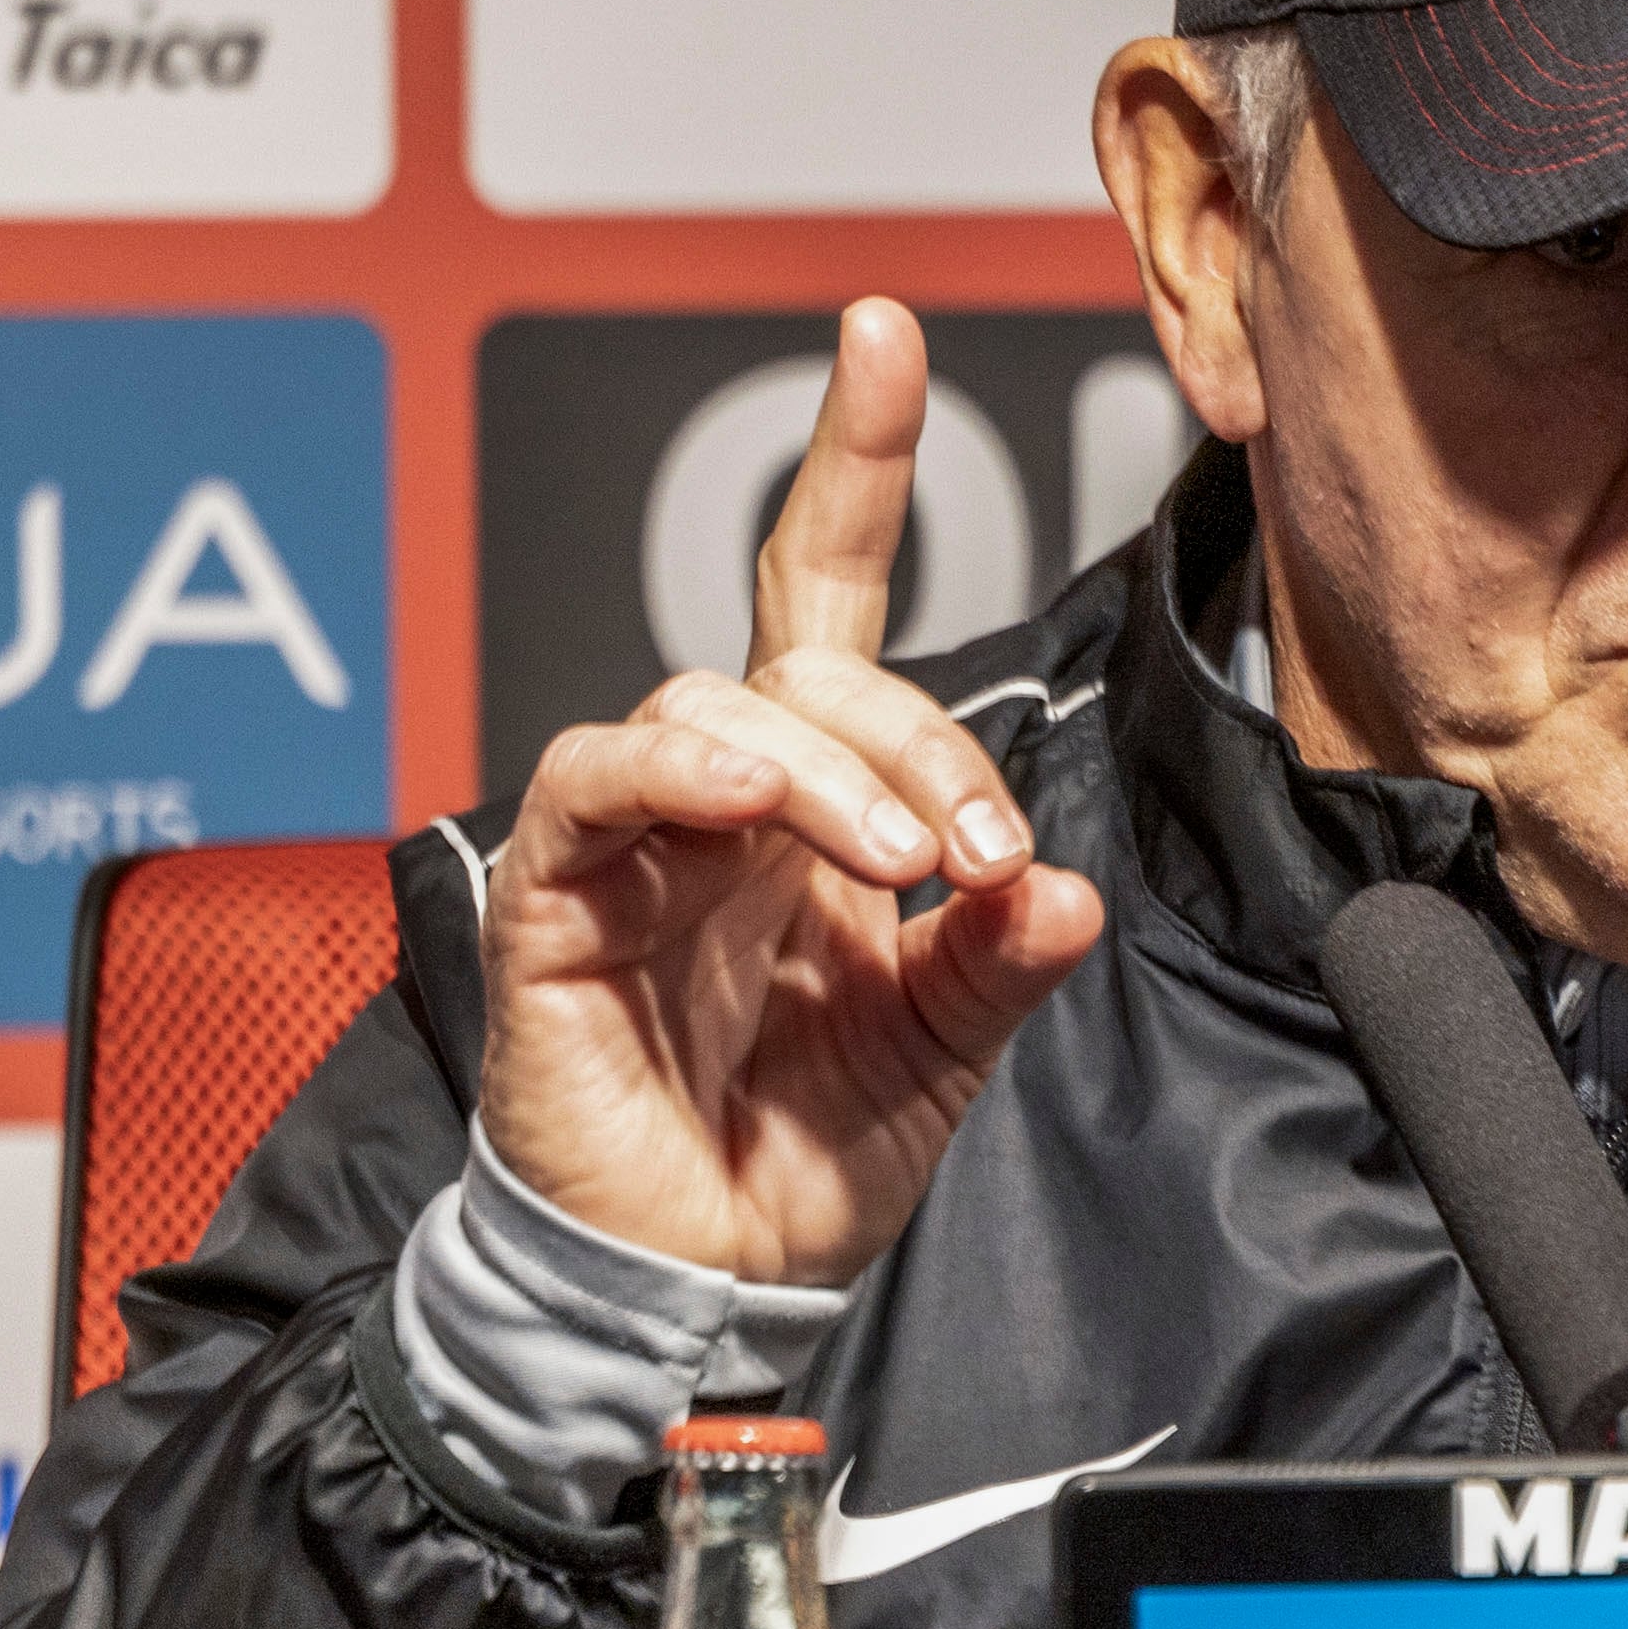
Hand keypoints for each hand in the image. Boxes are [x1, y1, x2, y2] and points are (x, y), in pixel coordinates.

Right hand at [477, 300, 1109, 1281]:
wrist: (703, 1295)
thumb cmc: (801, 1162)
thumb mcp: (946, 1053)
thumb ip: (1002, 961)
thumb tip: (1073, 892)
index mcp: (817, 807)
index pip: (829, 597)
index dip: (857, 466)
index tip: (886, 333)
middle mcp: (722, 799)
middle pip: (807, 656)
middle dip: (917, 733)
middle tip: (974, 856)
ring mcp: (633, 838)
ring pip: (716, 696)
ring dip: (830, 764)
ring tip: (898, 867)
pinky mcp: (554, 895)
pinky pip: (596, 776)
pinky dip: (680, 767)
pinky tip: (745, 803)